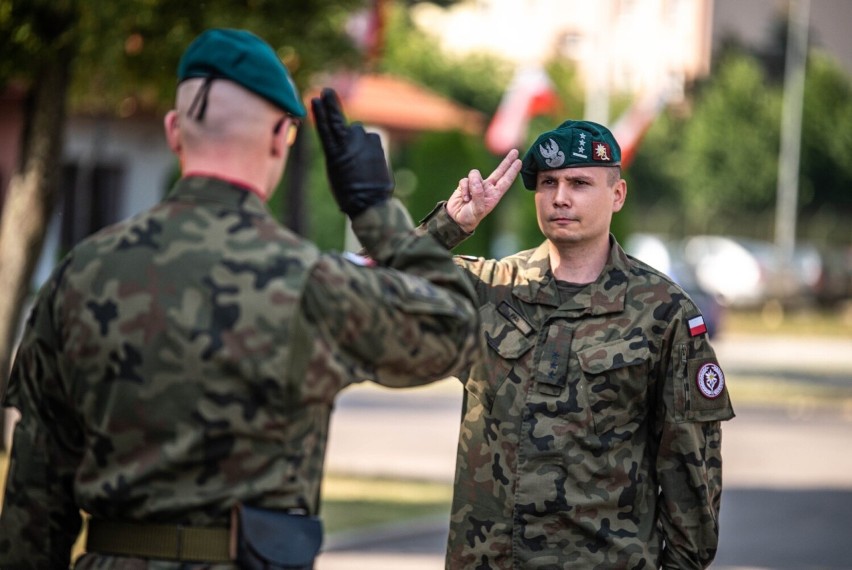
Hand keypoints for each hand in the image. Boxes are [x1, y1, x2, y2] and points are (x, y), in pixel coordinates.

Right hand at [311, 87, 392, 216]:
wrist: (370, 201)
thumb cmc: (347, 191)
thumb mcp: (335, 170)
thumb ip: (338, 150)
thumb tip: (349, 136)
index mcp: (332, 153)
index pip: (324, 127)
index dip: (320, 112)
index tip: (316, 98)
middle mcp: (347, 143)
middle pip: (338, 120)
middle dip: (332, 104)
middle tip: (327, 90)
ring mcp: (363, 142)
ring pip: (357, 131)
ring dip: (356, 138)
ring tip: (358, 160)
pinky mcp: (376, 143)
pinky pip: (369, 138)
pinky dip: (368, 144)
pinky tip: (368, 160)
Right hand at [446, 149, 521, 232]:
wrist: (456, 219)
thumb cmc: (470, 217)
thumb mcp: (477, 210)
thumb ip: (478, 194)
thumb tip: (475, 179)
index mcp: (494, 195)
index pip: (506, 181)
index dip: (512, 171)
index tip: (520, 161)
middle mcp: (487, 188)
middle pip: (499, 171)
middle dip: (507, 161)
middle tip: (515, 151)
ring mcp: (476, 185)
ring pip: (475, 174)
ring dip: (472, 184)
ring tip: (469, 198)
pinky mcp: (465, 184)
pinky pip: (465, 180)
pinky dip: (464, 189)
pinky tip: (464, 199)